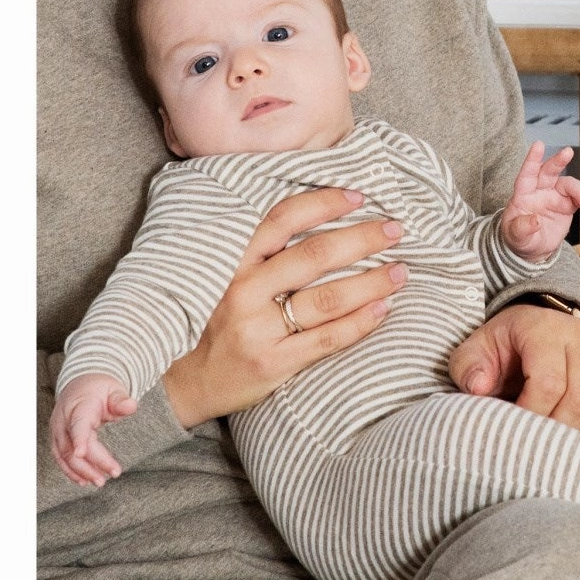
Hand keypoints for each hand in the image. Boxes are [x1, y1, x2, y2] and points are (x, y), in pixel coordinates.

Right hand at [50, 372, 136, 487]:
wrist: (81, 385)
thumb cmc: (100, 389)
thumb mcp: (114, 390)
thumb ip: (121, 400)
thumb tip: (131, 406)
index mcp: (79, 406)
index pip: (78, 424)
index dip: (78, 439)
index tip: (80, 454)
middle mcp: (64, 419)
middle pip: (72, 445)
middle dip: (90, 463)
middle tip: (114, 473)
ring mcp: (58, 430)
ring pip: (64, 455)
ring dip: (80, 471)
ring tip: (99, 482)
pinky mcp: (57, 439)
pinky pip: (61, 458)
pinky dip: (71, 470)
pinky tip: (84, 480)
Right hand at [161, 186, 407, 428]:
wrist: (178, 383)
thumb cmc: (210, 322)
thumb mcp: (222, 277)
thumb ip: (261, 253)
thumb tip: (320, 220)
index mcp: (233, 263)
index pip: (283, 219)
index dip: (324, 202)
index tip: (359, 196)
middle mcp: (245, 290)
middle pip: (316, 255)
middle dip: (363, 238)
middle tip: (396, 229)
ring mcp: (259, 328)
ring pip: (328, 297)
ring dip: (372, 280)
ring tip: (401, 270)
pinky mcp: (273, 362)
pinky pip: (327, 338)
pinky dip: (361, 322)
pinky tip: (383, 309)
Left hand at [448, 304, 579, 448]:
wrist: (537, 326)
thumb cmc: (505, 344)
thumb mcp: (476, 348)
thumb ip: (469, 367)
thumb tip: (479, 389)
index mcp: (545, 329)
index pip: (549, 381)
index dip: (532, 415)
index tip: (515, 433)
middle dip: (559, 432)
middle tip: (539, 450)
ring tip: (560, 456)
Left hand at [500, 142, 579, 260]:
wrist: (533, 249)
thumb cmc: (519, 238)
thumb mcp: (516, 236)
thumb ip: (522, 228)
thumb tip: (535, 221)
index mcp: (523, 194)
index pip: (527, 173)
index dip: (532, 159)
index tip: (538, 145)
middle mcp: (540, 190)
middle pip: (549, 171)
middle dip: (558, 160)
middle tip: (567, 152)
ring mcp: (555, 195)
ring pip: (570, 185)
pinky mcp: (568, 204)